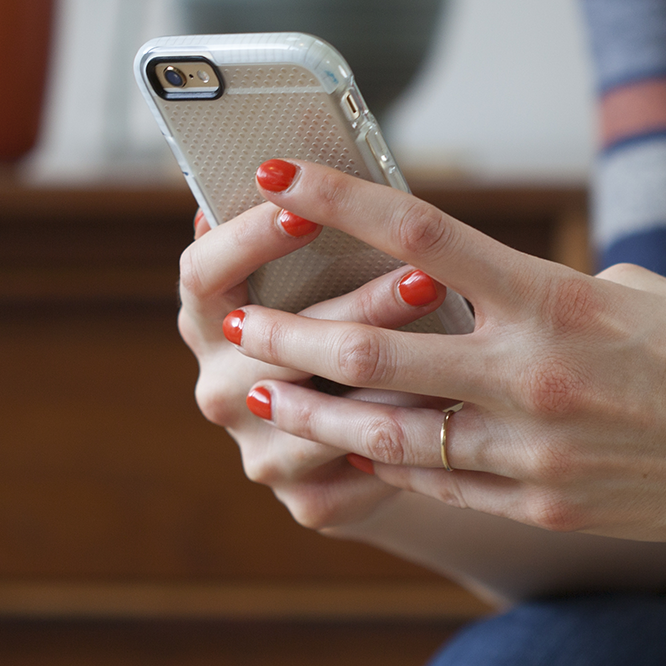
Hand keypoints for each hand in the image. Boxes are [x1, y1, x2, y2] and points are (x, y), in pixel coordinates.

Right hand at [177, 185, 455, 530]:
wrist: (379, 434)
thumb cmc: (355, 324)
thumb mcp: (328, 275)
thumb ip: (315, 233)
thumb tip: (315, 165)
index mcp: (208, 316)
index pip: (203, 271)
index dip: (248, 238)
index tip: (304, 205)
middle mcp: (219, 386)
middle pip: (275, 343)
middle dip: (359, 306)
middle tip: (425, 276)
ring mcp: (256, 448)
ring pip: (327, 413)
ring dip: (398, 378)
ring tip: (461, 350)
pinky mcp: (304, 501)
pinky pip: (363, 467)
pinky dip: (412, 438)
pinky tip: (457, 413)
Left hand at [225, 161, 665, 550]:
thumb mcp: (640, 291)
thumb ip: (547, 292)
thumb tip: (484, 296)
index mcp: (561, 301)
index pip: (423, 234)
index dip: (338, 199)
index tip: (277, 171)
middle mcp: (538, 379)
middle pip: (378, 354)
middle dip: (293, 338)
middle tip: (236, 324)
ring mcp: (538, 456)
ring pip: (393, 437)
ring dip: (318, 414)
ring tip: (266, 398)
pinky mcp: (547, 508)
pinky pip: (444, 483)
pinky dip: (388, 460)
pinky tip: (350, 445)